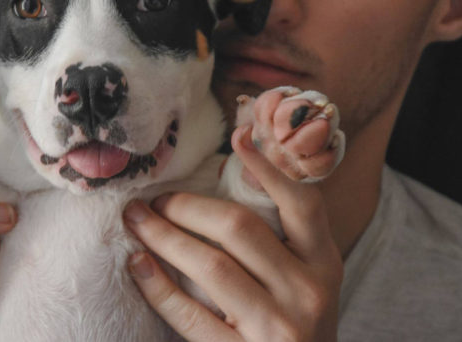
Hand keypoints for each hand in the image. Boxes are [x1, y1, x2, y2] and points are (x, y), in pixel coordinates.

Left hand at [124, 126, 342, 341]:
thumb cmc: (295, 325)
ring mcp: (278, 327)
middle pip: (240, 228)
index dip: (268, 167)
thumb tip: (239, 174)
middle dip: (187, 206)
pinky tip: (137, 264)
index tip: (236, 137)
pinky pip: (190, 314)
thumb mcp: (306, 282)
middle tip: (156, 199)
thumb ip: (282, 240)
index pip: (302, 204)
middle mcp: (308, 293)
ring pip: (210, 266)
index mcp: (325, 265)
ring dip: (163, 236)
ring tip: (137, 220)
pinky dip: (157, 286)